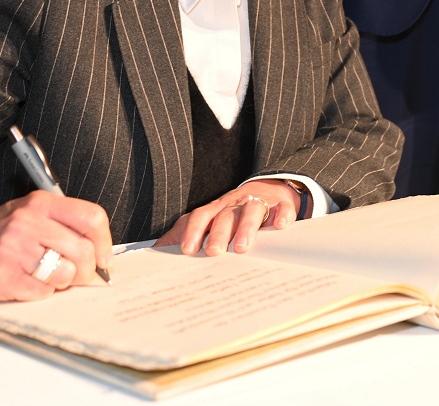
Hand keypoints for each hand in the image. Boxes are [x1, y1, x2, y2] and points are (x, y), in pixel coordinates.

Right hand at [0, 191, 112, 300]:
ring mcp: (14, 249)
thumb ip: (62, 228)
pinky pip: (42, 292)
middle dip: (87, 270)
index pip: (92, 217)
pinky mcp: (2, 276)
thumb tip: (99, 257)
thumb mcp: (29, 216)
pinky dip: (42, 293)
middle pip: (82, 250)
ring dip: (62, 282)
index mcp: (40, 204)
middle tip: (79, 277)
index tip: (104, 259)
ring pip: (65, 273)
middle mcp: (28, 222)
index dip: (105, 243)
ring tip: (47, 277)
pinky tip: (27, 285)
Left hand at [154, 179, 301, 255]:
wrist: (270, 187)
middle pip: (225, 216)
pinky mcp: (280, 204)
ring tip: (242, 247)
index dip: (193, 232)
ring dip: (246, 228)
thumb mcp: (210, 219)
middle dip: (218, 234)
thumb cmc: (236, 210)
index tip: (187, 250)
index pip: (201, 217)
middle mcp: (235, 205)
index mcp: (217, 209)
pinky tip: (279, 226)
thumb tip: (157, 250)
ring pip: (251, 211)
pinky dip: (281, 215)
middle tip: (213, 252)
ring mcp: (258, 203)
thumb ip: (186, 232)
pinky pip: (282, 208)